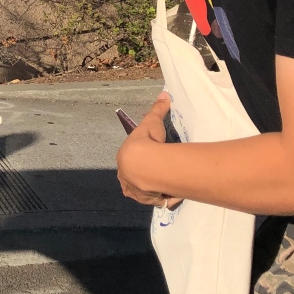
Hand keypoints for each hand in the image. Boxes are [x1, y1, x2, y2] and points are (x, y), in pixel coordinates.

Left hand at [113, 94, 179, 208]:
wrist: (146, 164)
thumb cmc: (146, 142)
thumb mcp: (152, 122)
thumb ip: (157, 109)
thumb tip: (164, 94)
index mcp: (124, 159)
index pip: (132, 160)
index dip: (143, 159)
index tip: (153, 158)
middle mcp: (125, 177)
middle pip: (136, 176)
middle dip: (145, 175)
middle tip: (160, 172)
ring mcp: (133, 189)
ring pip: (143, 189)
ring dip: (152, 188)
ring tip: (165, 184)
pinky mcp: (143, 199)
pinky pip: (154, 199)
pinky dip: (161, 197)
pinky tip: (169, 195)